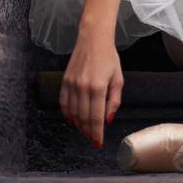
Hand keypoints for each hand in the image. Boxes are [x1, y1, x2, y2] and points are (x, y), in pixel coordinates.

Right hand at [59, 28, 123, 148]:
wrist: (93, 39)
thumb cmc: (109, 58)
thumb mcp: (118, 79)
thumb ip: (114, 101)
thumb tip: (108, 120)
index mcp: (98, 87)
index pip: (96, 117)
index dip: (96, 133)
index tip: (98, 143)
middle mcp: (82, 87)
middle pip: (83, 118)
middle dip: (88, 132)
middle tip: (93, 140)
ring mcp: (72, 84)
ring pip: (73, 113)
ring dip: (79, 125)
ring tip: (85, 131)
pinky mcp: (64, 81)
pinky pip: (63, 103)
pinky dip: (67, 114)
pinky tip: (73, 120)